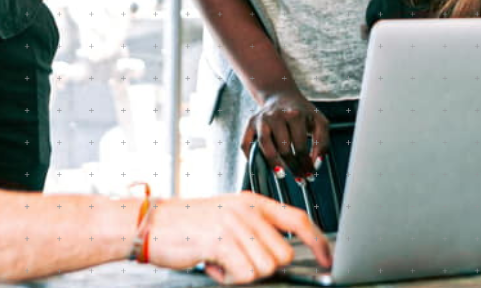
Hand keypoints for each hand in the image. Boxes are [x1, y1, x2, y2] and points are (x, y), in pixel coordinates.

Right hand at [145, 192, 331, 283]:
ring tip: (222, 261)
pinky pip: (244, 275)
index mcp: (253, 202)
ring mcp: (234, 225)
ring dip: (243, 273)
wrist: (153, 222)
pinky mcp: (220, 241)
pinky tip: (213, 264)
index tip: (327, 259)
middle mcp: (247, 210)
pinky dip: (229, 278)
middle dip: (264, 266)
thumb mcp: (229, 217)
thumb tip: (280, 257)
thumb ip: (255, 230)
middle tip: (238, 261)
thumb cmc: (189, 223)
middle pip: (282, 254)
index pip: (298, 219)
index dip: (317, 242)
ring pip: (264, 268)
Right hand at [242, 89, 329, 181]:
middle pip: (283, 148)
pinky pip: (245, 144)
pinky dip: (251, 157)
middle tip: (300, 178)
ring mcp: (260, 119)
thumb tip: (316, 164)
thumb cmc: (302, 112)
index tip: (310, 174)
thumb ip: (323, 142)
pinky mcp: (250, 123)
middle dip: (293, 167)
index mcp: (294, 114)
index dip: (306, 163)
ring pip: (265, 147)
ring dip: (274, 164)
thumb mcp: (319, 122)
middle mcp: (275, 115)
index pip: (300, 146)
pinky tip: (261, 167)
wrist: (280, 95)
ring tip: (281, 175)